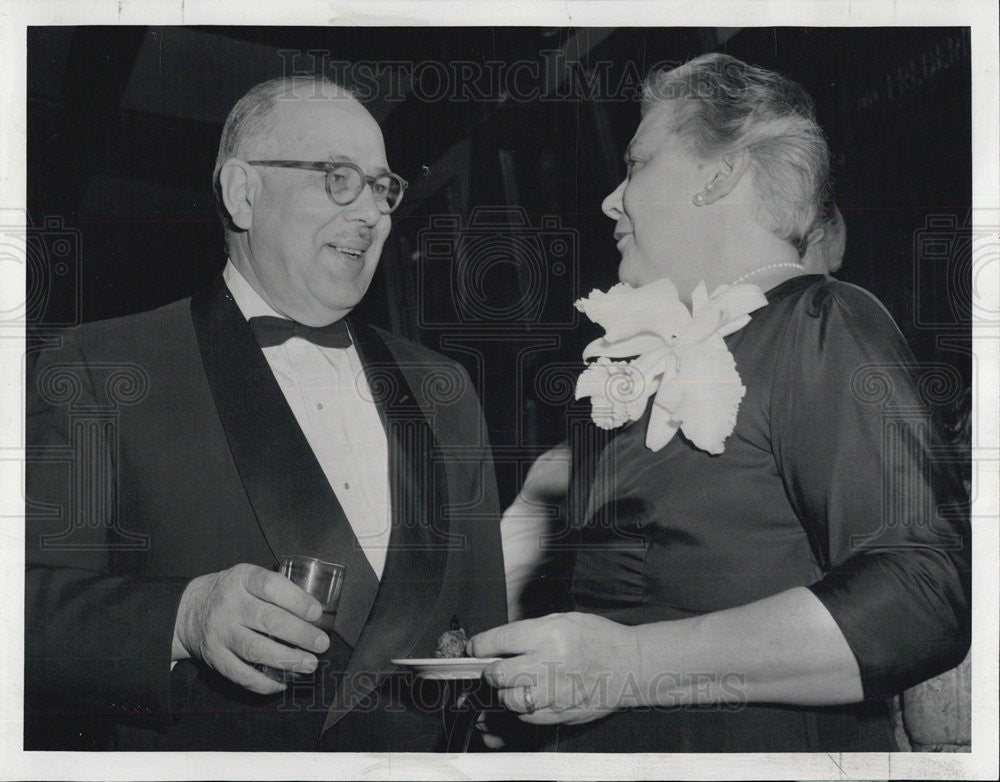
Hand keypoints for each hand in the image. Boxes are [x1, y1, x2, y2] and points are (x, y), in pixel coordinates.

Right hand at [172, 563, 330, 693]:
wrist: (188, 610)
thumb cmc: (232, 593)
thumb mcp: (248, 577)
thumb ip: (276, 589)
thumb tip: (314, 613)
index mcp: (242, 579)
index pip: (271, 586)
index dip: (297, 600)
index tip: (316, 613)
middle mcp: (230, 605)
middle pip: (268, 620)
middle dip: (300, 634)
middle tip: (321, 644)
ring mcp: (221, 632)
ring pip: (256, 649)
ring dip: (287, 659)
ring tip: (309, 664)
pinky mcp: (215, 657)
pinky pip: (240, 674)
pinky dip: (264, 682)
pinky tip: (283, 682)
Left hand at [469, 612, 639, 724]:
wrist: (630, 665)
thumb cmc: (599, 639)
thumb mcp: (564, 620)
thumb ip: (530, 631)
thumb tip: (500, 642)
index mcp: (548, 635)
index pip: (498, 641)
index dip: (480, 646)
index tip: (475, 648)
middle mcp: (548, 664)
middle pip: (498, 674)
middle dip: (490, 671)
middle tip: (493, 668)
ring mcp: (554, 693)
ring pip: (509, 700)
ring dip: (505, 692)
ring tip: (514, 684)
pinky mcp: (560, 713)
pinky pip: (527, 716)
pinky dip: (523, 708)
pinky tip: (532, 697)